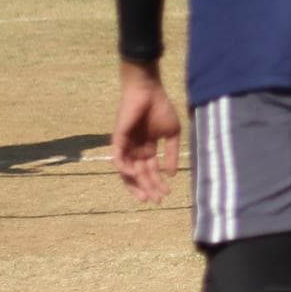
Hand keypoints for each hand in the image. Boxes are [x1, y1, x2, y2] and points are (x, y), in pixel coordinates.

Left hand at [113, 61, 181, 201]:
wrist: (148, 91)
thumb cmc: (161, 108)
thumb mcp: (172, 134)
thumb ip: (171, 154)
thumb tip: (172, 173)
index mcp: (147, 149)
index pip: (150, 171)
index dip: (158, 183)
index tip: (167, 194)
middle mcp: (135, 151)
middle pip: (140, 175)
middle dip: (148, 188)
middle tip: (157, 200)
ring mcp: (126, 147)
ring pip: (128, 172)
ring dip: (136, 184)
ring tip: (146, 195)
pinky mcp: (117, 140)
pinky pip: (118, 159)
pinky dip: (124, 168)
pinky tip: (135, 174)